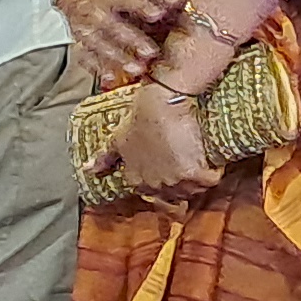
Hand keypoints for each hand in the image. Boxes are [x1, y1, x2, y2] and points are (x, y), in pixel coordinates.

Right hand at [56, 0, 183, 86]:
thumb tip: (179, 2)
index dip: (143, 5)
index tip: (158, 15)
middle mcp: (95, 8)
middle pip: (114, 26)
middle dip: (133, 40)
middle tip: (151, 52)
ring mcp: (85, 26)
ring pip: (100, 44)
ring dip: (118, 59)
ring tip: (137, 69)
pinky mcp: (79, 38)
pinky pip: (85, 55)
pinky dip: (97, 68)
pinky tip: (109, 77)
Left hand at [99, 79, 225, 202]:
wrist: (161, 104)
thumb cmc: (140, 118)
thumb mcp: (118, 139)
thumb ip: (105, 158)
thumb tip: (87, 170)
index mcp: (135, 179)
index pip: (155, 195)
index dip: (167, 181)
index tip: (175, 169)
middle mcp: (153, 185)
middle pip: (177, 196)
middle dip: (185, 183)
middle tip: (190, 164)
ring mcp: (173, 181)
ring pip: (194, 190)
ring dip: (200, 180)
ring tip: (202, 162)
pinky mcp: (193, 173)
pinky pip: (210, 180)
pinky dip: (214, 172)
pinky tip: (212, 162)